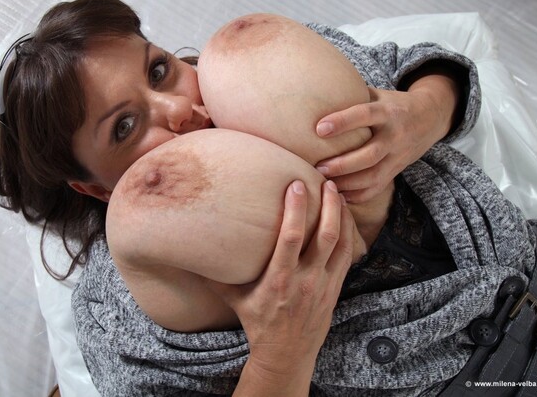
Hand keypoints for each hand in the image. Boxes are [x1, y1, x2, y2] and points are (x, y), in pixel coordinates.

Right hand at [206, 180, 361, 394]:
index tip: (295, 185)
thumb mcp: (235, 300)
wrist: (286, 354)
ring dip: (341, 216)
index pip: (291, 238)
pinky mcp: (335, 289)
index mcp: (279, 279)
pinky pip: (348, 257)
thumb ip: (215, 276)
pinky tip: (345, 219)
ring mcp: (324, 285)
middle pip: (324, 236)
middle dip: (327, 206)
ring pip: (341, 244)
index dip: (296, 209)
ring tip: (337, 193)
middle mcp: (305, 280)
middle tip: (325, 182)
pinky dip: (349, 235)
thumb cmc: (258, 323)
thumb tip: (187, 257)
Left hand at [316, 75, 456, 202]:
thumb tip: (315, 93)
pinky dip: (357, 195)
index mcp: (387, 112)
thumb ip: (352, 95)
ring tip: (324, 183)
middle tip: (318, 167)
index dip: (343, 122)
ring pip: (373, 176)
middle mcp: (395, 135)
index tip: (319, 129)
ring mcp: (398, 156)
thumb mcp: (377, 94)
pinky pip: (377, 188)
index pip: (365, 115)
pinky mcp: (396, 170)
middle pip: (370, 154)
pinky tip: (338, 195)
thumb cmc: (392, 104)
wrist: (430, 117)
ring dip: (347, 183)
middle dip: (343, 164)